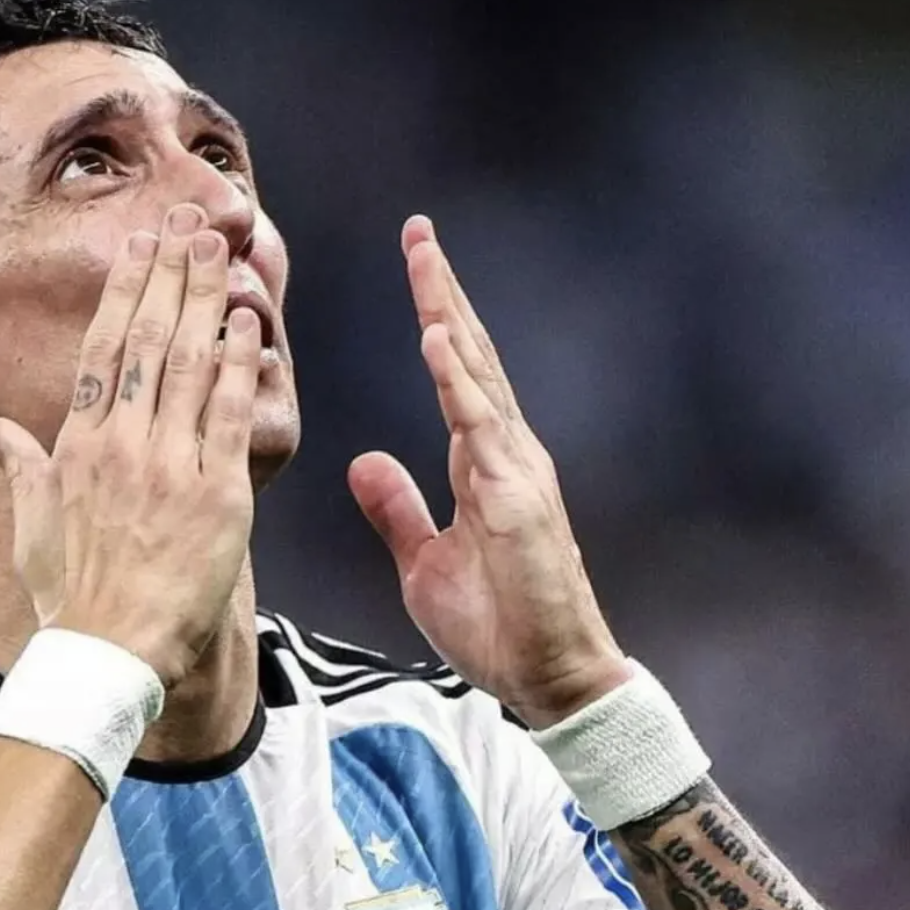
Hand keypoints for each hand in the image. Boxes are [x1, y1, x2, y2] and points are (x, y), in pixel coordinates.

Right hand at [0, 203, 259, 687]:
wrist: (109, 653)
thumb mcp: (31, 528)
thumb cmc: (72, 597)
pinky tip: (248, 325)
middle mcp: (122, 445)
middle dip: (171, 274)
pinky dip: (238, 367)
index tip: (140, 247)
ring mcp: (170, 467)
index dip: (126, 292)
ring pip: (189, 364)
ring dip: (206, 300)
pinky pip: (228, 416)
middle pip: (149, 340)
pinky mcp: (217, 495)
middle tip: (189, 222)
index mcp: (79, 448)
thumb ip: (21, 468)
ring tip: (221, 249)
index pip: (105, 351)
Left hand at [348, 215, 630, 728]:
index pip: (456, 376)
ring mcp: (517, 471)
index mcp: (483, 464)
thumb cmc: (495, 623)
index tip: (414, 268)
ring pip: (479, 377)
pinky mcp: (519, 499)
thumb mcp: (424, 561)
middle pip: (471, 357)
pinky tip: (436, 337)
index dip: (434, 321)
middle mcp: (504, 453)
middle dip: (442, 293)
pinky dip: (459, 381)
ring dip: (449, 314)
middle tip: (418, 232)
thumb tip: (364, 459)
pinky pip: (483, 428)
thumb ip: (398, 507)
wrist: (546, 678)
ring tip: (424, 258)